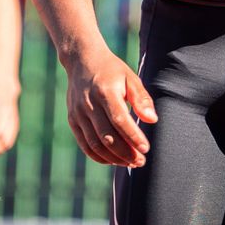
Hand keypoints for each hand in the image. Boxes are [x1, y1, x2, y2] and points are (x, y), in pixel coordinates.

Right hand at [64, 46, 155, 167]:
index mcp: (105, 91)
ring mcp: (78, 113)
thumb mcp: (130, 77)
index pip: (119, 120)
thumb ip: (141, 99)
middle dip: (125, 153)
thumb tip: (152, 120)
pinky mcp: (72, 120)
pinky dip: (98, 156)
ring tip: (130, 163)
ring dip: (113, 158)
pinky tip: (113, 160)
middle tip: (140, 161)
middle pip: (107, 136)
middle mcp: (89, 103)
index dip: (133, 137)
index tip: (146, 149)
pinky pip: (84, 144)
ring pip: (95, 144)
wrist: (82, 61)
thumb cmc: (112, 71)